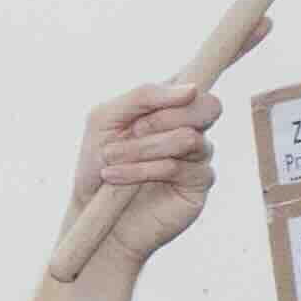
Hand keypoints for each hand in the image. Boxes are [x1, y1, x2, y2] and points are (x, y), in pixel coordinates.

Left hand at [62, 84, 224, 274]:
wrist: (92, 212)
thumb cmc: (98, 163)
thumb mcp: (106, 118)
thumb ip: (143, 96)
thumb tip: (191, 90)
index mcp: (171, 110)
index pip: (196, 88)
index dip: (180, 92)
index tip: (152, 108)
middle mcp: (191, 130)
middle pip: (208, 107)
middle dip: (161, 118)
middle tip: (134, 131)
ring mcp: (198, 158)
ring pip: (188, 138)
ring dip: (143, 147)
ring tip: (112, 158)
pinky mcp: (198, 185)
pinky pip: (178, 167)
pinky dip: (141, 169)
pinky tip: (116, 177)